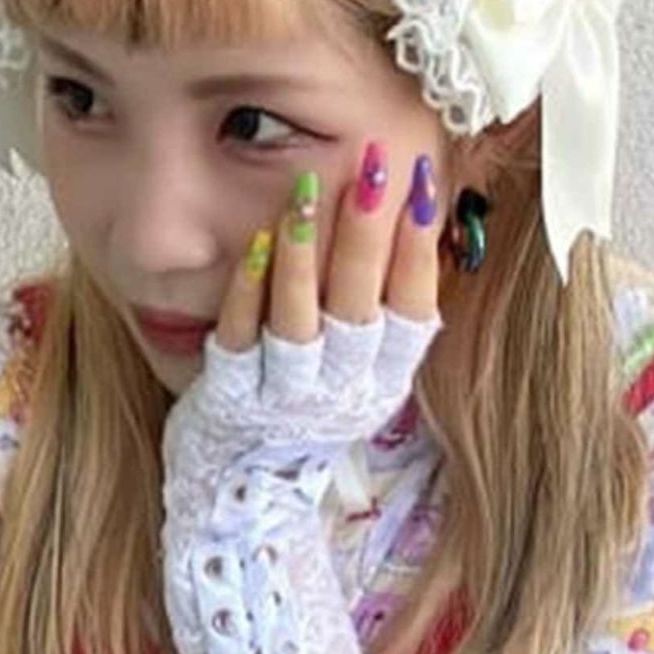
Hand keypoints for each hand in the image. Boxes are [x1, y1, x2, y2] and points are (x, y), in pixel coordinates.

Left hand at [161, 143, 444, 513]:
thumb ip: (384, 303)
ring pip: (298, 324)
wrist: (245, 486)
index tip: (423, 183)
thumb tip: (418, 211)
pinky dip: (245, 290)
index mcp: (385, 378)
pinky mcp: (230, 397)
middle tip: (371, 167)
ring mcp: (284, 398)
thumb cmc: (309, 400)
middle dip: (367, 234)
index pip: (413, 307)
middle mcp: (342, 392)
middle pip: (359, 309)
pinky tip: (251, 242)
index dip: (420, 246)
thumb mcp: (362, 364)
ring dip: (303, 256)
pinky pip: (237, 338)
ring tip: (305, 195)